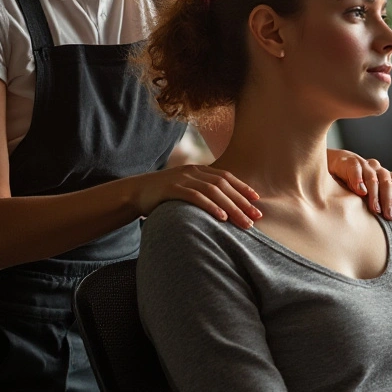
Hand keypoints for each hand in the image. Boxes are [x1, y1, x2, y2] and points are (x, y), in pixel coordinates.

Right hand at [130, 165, 261, 229]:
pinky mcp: (171, 189)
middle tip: (256, 216)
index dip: (242, 187)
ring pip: (213, 191)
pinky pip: (196, 197)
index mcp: (198, 170)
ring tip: (243, 222)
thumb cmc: (162, 195)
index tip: (256, 200)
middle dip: (242, 201)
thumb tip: (224, 208)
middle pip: (224, 185)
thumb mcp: (184, 189)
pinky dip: (211, 207)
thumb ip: (201, 193)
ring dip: (231, 207)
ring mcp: (182, 179)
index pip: (226, 177)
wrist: (134, 192)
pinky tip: (222, 218)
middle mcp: (192, 172)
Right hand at [326, 149, 391, 220]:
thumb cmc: (360, 185)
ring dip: (375, 195)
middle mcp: (378, 170)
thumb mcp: (375, 194)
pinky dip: (359, 181)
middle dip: (391, 201)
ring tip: (375, 209)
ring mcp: (365, 165)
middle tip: (390, 216)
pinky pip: (356, 170)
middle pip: (388, 183)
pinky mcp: (351, 163)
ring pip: (374, 178)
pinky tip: (360, 192)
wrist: (340, 166)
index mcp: (387, 177)